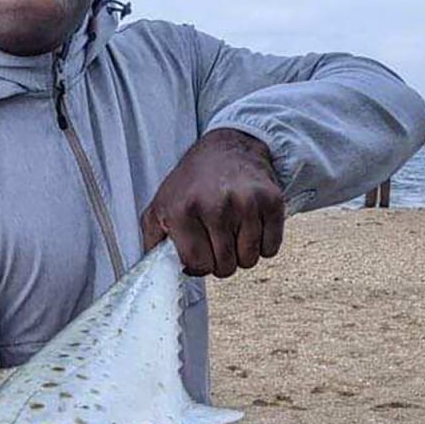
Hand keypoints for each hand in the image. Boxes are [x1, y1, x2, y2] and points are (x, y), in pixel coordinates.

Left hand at [141, 128, 284, 277]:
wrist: (227, 148)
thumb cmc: (193, 182)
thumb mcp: (159, 207)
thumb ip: (153, 243)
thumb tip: (159, 274)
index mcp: (183, 210)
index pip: (198, 265)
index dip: (199, 265)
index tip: (200, 252)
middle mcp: (215, 206)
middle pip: (225, 267)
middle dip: (221, 260)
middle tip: (217, 239)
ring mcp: (246, 203)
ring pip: (249, 260)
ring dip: (242, 252)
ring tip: (233, 229)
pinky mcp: (271, 201)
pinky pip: (271, 249)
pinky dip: (263, 244)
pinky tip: (250, 225)